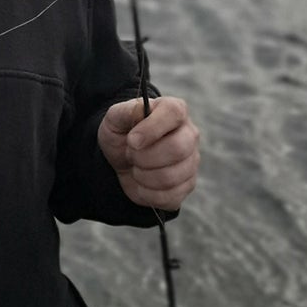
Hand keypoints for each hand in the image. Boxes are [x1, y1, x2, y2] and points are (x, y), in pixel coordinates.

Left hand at [98, 96, 199, 211]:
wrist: (122, 159)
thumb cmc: (121, 133)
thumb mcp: (115, 117)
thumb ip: (126, 111)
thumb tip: (141, 110)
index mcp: (174, 110)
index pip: (174, 113)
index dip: (152, 128)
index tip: (132, 140)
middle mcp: (189, 134)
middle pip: (178, 148)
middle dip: (144, 156)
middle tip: (130, 153)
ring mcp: (192, 162)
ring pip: (171, 176)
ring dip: (142, 175)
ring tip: (135, 166)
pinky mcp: (188, 186)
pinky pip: (170, 196)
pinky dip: (147, 192)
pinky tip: (142, 181)